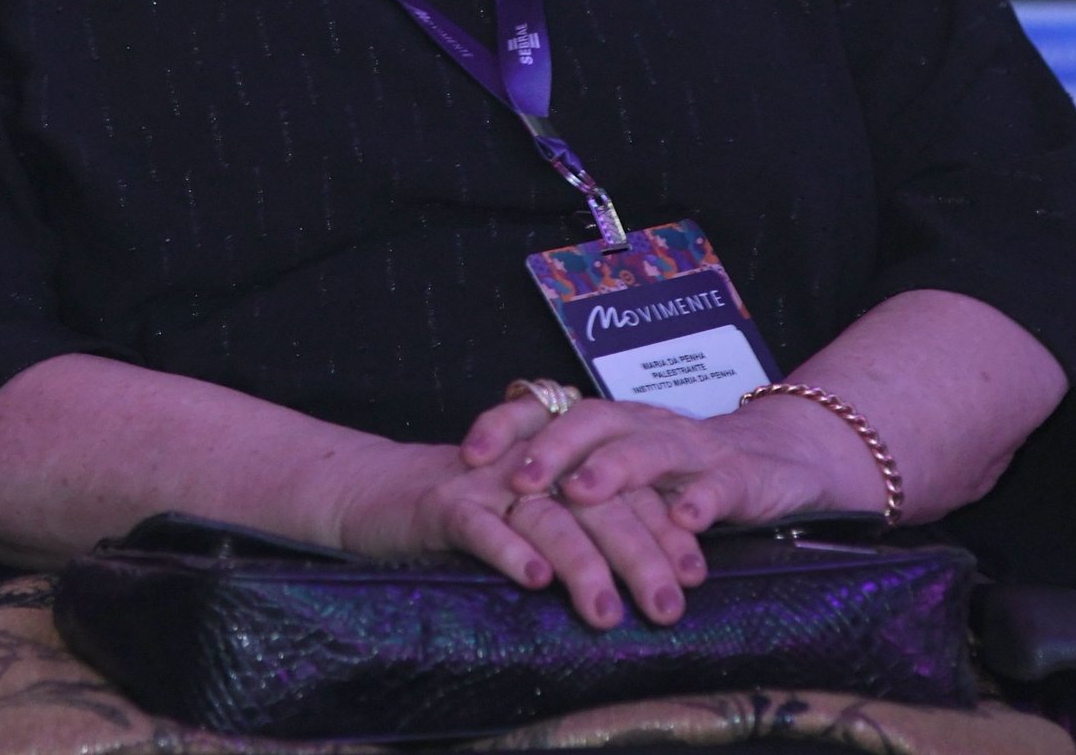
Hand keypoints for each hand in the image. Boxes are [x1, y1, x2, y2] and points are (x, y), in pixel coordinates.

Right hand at [326, 430, 705, 631]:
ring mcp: (487, 482)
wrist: (379, 491)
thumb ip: (579, 529)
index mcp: (557, 464)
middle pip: (595, 503)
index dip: (661, 527)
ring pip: (546, 517)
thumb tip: (649, 576)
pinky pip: (481, 525)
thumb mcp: (528, 514)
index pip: (620, 488)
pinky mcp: (444, 503)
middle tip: (668, 605)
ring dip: (581, 564)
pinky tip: (534, 580)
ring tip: (608, 612)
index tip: (696, 574)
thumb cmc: (463, 511)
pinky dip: (509, 550)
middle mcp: (530, 465)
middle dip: (637, 553)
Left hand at [455, 388, 884, 618]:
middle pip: (593, 422)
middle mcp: (646, 426)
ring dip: (614, 470)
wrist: (779, 459)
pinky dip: (700, 502)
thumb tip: (491, 511)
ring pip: (649, 449)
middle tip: (518, 480)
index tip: (467, 453)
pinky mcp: (738, 478)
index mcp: (613, 423)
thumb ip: (573, 484)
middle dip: (553, 449)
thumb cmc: (683, 475)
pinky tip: (684, 521)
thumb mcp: (625, 475)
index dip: (509, 425)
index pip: (552, 408)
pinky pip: (718, 487)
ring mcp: (693, 449)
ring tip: (582, 492)